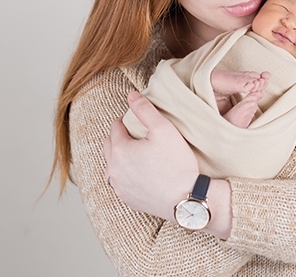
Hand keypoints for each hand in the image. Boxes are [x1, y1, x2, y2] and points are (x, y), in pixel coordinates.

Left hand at [103, 92, 198, 220]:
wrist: (186, 198)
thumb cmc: (177, 163)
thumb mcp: (164, 129)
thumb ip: (145, 110)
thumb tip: (131, 95)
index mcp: (120, 150)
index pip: (116, 127)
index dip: (127, 120)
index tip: (139, 121)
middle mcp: (113, 170)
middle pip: (109, 145)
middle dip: (120, 137)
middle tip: (138, 135)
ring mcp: (119, 187)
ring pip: (112, 166)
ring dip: (120, 157)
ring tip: (139, 153)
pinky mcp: (128, 200)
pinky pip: (121, 183)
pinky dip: (126, 175)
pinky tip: (141, 172)